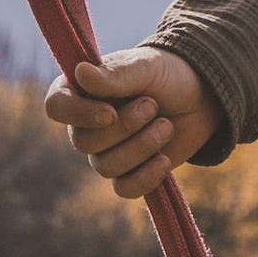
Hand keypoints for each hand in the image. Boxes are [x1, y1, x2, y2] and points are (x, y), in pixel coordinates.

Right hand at [43, 44, 214, 198]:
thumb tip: (80, 72)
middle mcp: (86, 123)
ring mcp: (106, 151)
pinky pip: (124, 189)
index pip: (56, 107)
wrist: (201, 96)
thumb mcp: (146, 67)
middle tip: (152, 106)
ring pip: (105, 167)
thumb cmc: (167, 74)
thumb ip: (116, 75)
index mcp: (81, 90)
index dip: (78, 114)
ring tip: (166, 125)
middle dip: (123, 128)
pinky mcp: (129, 172)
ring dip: (140, 147)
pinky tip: (165, 160)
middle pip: (83, 142)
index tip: (110, 113)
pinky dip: (146, 177)